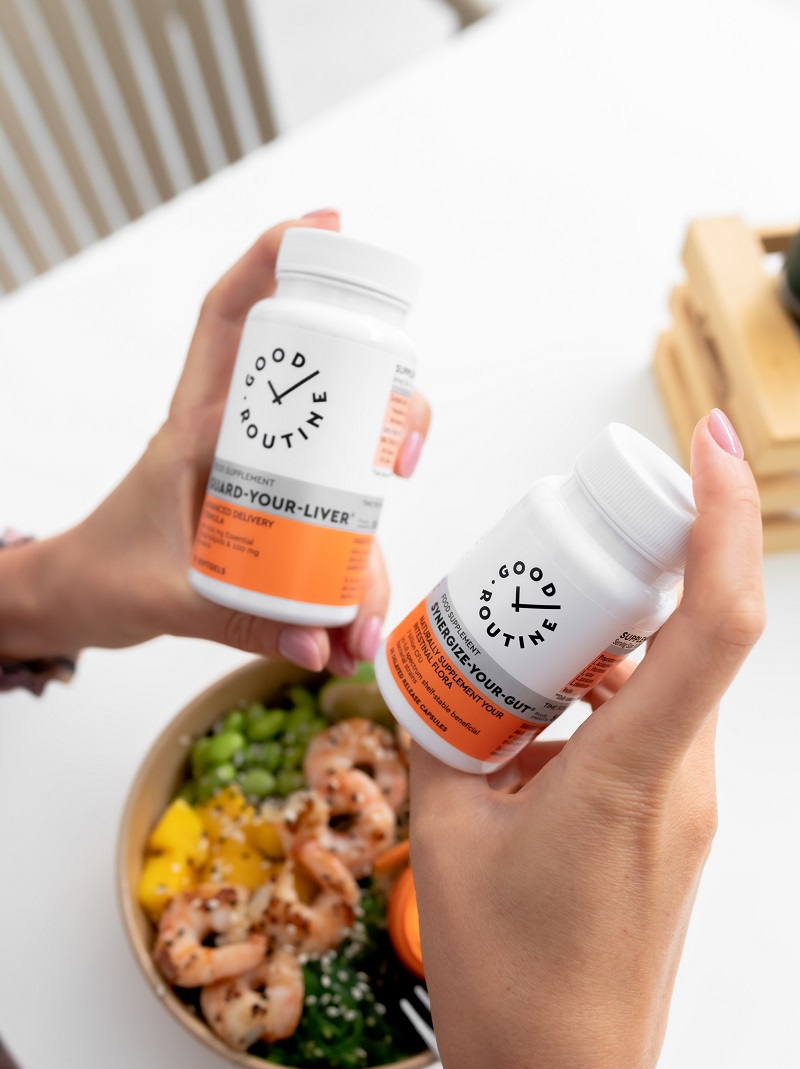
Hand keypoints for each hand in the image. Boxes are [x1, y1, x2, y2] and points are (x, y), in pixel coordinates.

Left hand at [3, 213, 429, 671]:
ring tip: (368, 607)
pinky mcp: (276, 511)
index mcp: (195, 429)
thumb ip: (242, 624)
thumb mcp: (168, 600)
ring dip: (371, 533)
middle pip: (322, 385)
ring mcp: (263, 475)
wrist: (84, 600)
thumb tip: (318, 641)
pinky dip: (354, 572)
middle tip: (404, 450)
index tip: (327, 227)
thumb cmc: (108, 574)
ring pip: (342, 465)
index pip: (228, 323)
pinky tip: (357, 621)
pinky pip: (334, 521)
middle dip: (381, 401)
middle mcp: (238, 441)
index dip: (271, 263)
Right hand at [409, 413, 763, 1068]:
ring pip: (664, 679)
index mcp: (629, 775)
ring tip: (518, 657)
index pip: (713, 622)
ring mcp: (688, 806)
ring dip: (603, 645)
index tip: (708, 445)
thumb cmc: (507, 985)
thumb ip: (441, 738)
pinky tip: (527, 726)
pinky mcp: (674, 825)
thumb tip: (434, 680)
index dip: (720, 519)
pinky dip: (597, 700)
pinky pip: (650, 726)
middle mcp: (682, 782)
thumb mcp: (445, 838)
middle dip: (630, 568)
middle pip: (685, 631)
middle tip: (559, 548)